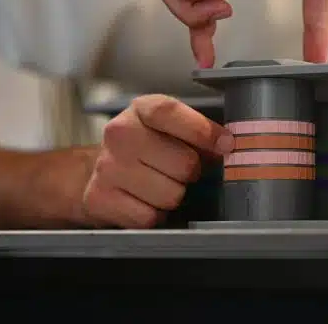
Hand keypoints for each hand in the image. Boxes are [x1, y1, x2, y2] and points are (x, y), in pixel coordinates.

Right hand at [81, 94, 233, 228]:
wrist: (98, 170)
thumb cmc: (147, 147)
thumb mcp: (170, 127)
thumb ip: (199, 131)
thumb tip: (229, 146)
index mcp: (141, 109)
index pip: (172, 114)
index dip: (205, 132)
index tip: (226, 145)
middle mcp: (120, 134)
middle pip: (184, 164)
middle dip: (191, 172)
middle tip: (181, 170)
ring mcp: (107, 167)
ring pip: (171, 195)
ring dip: (174, 195)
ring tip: (161, 184)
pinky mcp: (100, 199)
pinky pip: (150, 217)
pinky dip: (155, 214)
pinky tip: (146, 200)